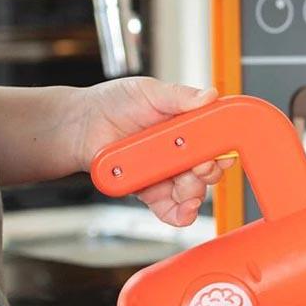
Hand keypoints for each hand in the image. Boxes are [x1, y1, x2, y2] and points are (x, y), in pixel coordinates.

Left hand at [74, 78, 234, 226]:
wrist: (82, 125)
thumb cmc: (114, 103)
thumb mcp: (149, 91)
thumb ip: (180, 95)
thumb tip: (209, 96)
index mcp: (188, 127)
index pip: (216, 141)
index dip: (223, 149)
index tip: (222, 152)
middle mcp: (182, 153)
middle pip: (209, 170)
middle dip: (208, 172)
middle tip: (200, 167)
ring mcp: (168, 174)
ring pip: (193, 192)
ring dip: (194, 193)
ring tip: (185, 187)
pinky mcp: (152, 192)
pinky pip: (171, 209)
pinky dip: (179, 214)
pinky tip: (183, 211)